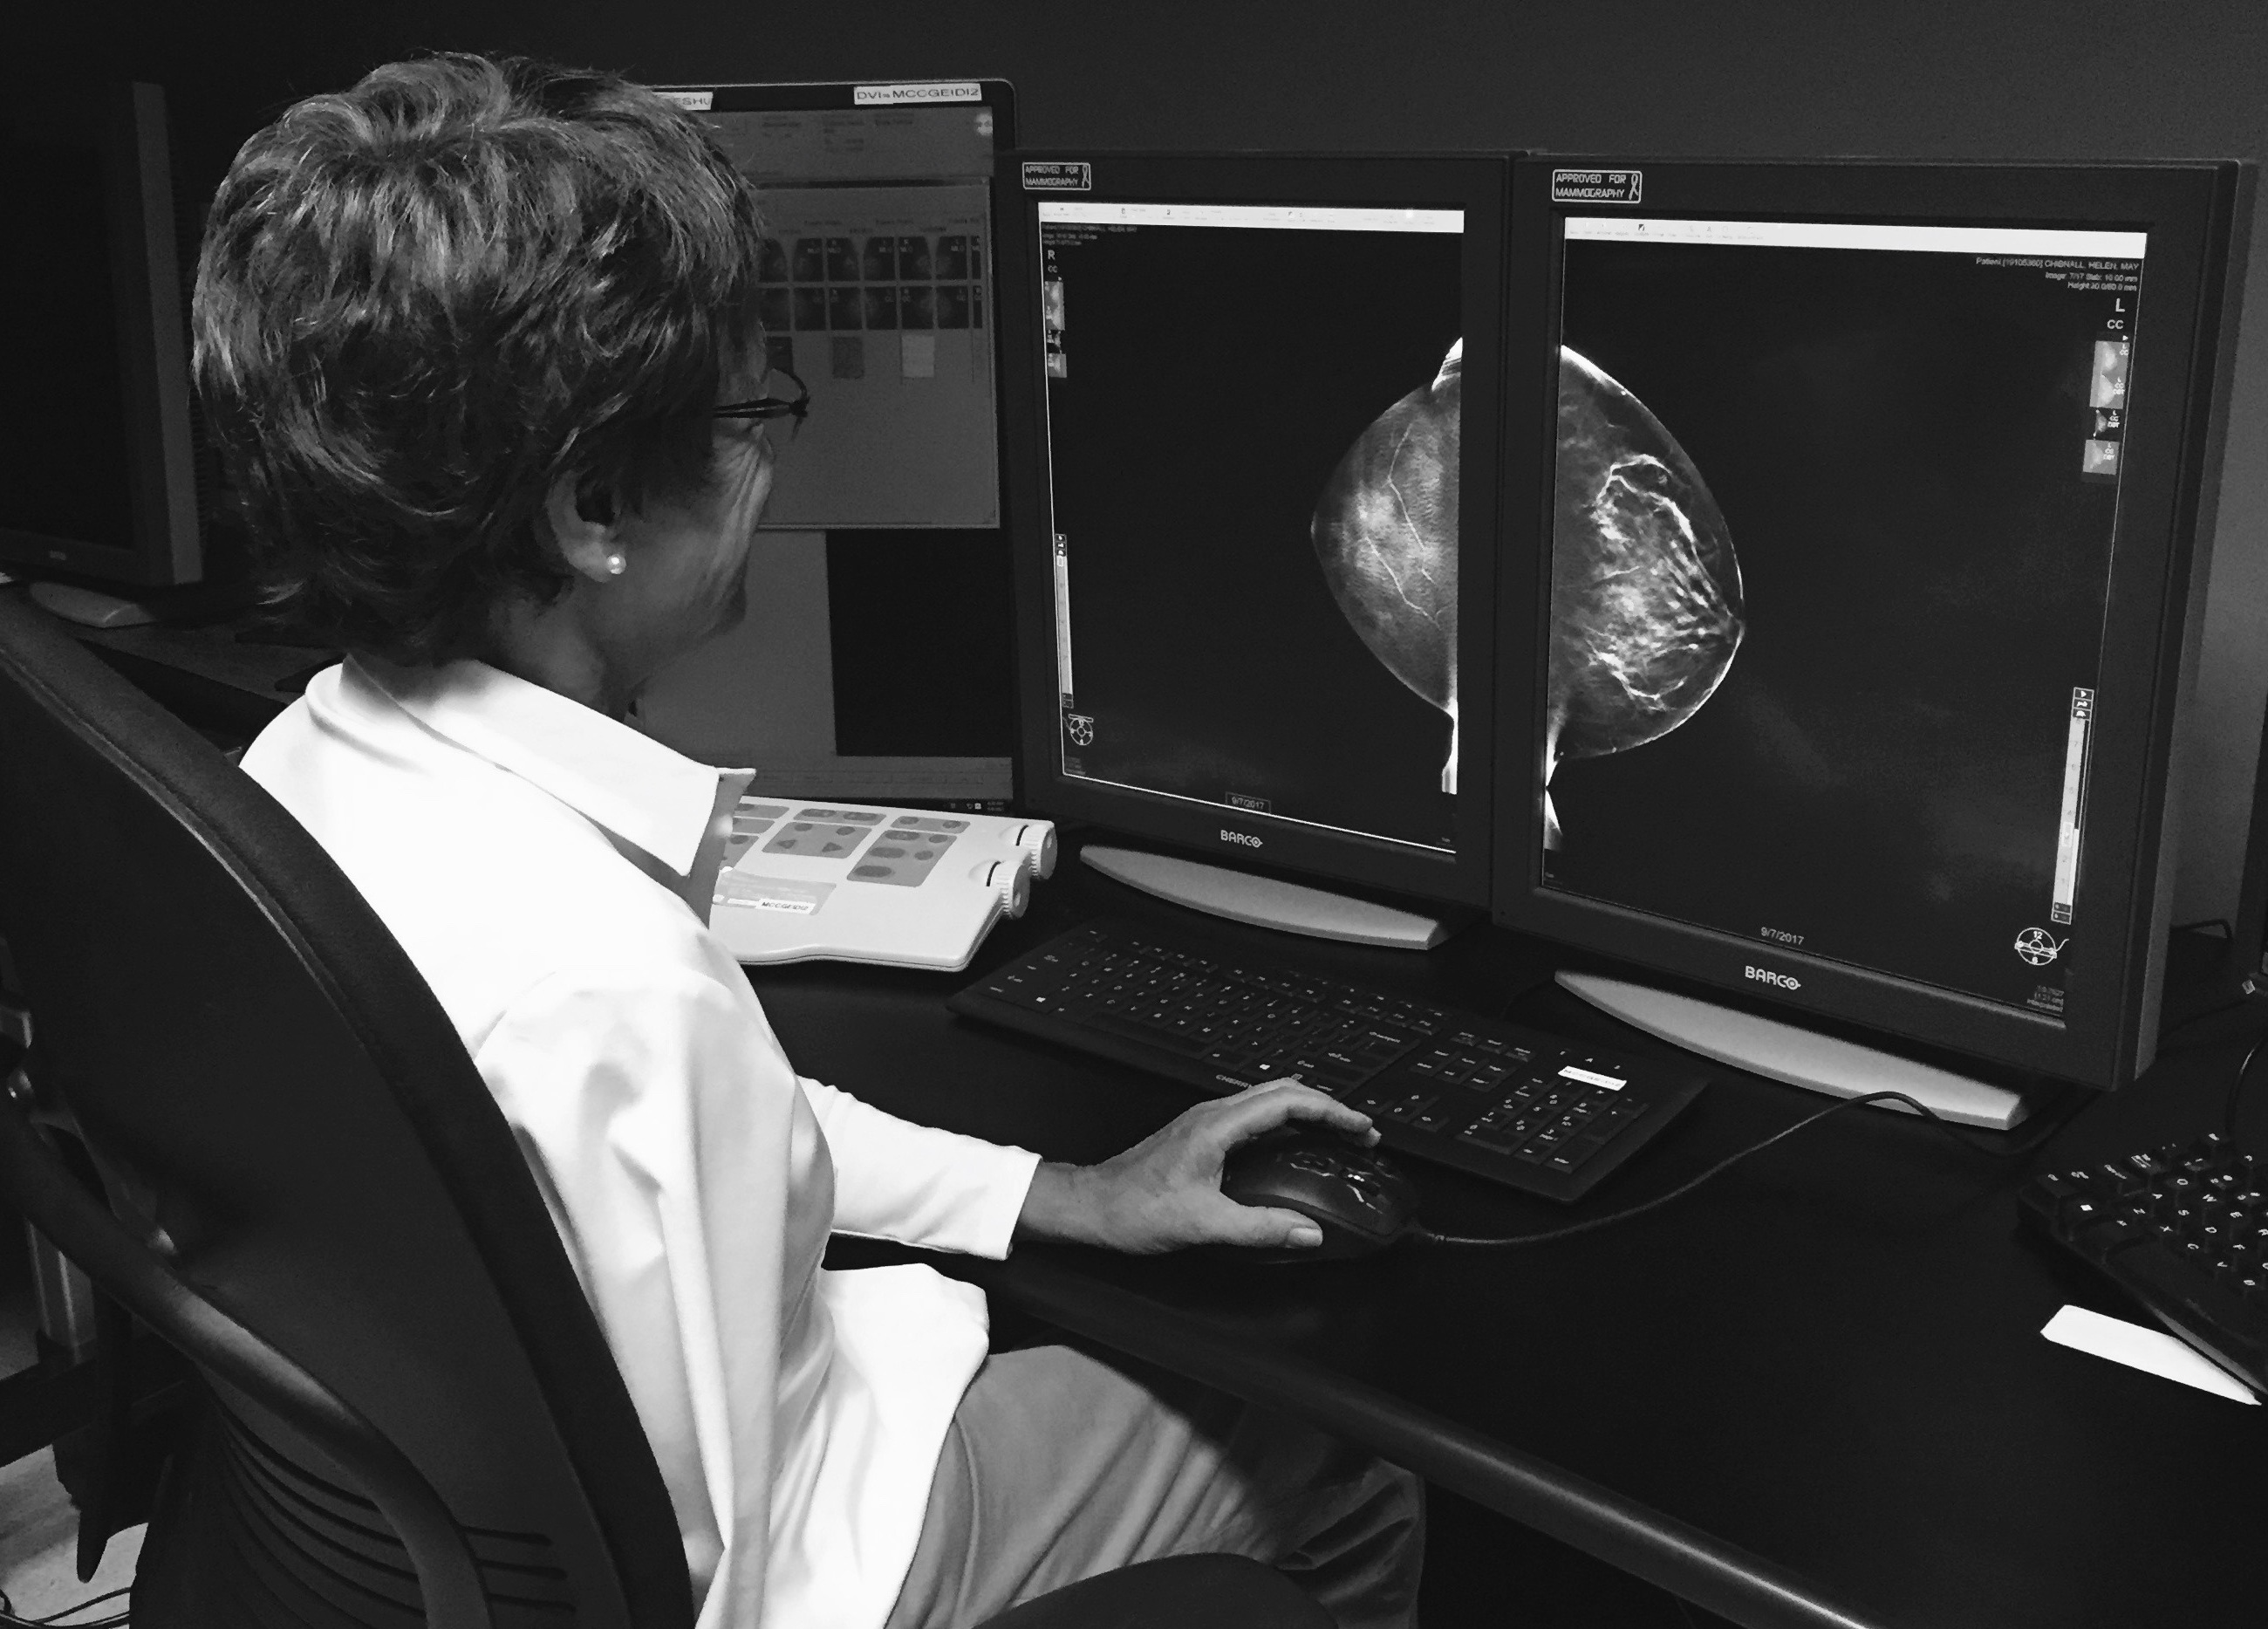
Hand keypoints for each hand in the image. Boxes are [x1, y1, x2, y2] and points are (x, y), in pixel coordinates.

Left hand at [1014, 1079, 1377, 1254]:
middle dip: (1327, 1106)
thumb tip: (1307, 1231)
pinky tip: (1291, 1145)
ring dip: (1306, 1111)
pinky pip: (1253, 1115)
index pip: (1288, 1102)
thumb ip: (1260, 1228)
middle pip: (1283, 1091)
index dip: (1332, 1111)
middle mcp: (1212, 1115)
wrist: (1092, 1205)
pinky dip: (1283, 1122)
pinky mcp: (1199, 1134)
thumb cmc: (1133, 1208)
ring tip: (1334, 1133)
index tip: (1360, 1128)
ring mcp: (1204, 1121)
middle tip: (1358, 1131)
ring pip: (1267, 1099)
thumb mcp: (1204, 1224)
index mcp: (1217, 1126)